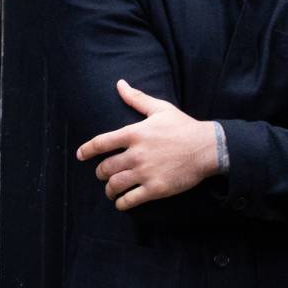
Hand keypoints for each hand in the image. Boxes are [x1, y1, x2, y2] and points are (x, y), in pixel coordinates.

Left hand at [76, 79, 219, 210]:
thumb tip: (120, 84)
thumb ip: (137, 98)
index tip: (80, 155)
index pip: (100, 143)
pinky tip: (122, 202)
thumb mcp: (160, 109)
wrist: (207, 148)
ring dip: (109, 190)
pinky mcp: (155, 189)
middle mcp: (136, 154)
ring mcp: (145, 173)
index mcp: (134, 133)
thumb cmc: (183, 127)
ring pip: (114, 185)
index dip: (86, 150)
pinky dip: (121, 203)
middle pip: (105, 168)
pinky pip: (129, 200)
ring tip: (111, 190)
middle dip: (100, 173)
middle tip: (103, 174)